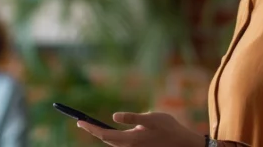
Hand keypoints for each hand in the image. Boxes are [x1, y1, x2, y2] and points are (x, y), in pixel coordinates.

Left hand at [77, 111, 204, 146]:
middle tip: (81, 122)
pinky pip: (119, 144)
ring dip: (100, 134)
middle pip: (105, 140)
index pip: (104, 135)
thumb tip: (114, 117)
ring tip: (90, 125)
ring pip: (112, 143)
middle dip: (92, 131)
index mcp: (131, 139)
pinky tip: (107, 131)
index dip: (90, 128)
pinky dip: (110, 137)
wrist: (183, 143)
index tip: (79, 122)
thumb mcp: (152, 118)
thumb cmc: (169, 128)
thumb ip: (132, 118)